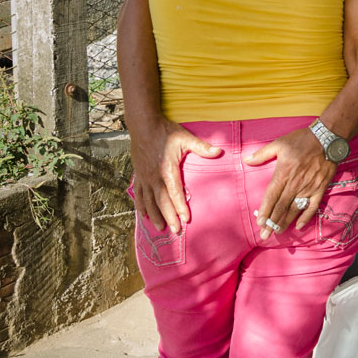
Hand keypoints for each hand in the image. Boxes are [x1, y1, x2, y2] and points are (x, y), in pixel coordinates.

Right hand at [130, 117, 221, 233]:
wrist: (143, 125)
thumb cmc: (166, 131)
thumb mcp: (185, 138)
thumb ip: (202, 147)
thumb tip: (219, 152)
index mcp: (168, 169)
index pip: (175, 192)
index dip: (180, 206)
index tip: (186, 219)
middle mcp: (154, 176)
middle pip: (162, 201)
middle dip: (169, 217)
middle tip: (175, 231)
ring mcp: (145, 177)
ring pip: (149, 201)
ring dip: (155, 215)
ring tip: (160, 228)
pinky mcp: (139, 175)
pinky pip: (139, 194)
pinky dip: (141, 206)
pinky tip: (144, 215)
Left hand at [244, 128, 335, 238]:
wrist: (327, 138)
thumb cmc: (301, 140)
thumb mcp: (279, 143)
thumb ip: (262, 154)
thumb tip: (246, 159)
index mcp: (283, 173)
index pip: (271, 196)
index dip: (265, 211)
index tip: (259, 222)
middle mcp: (295, 183)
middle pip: (281, 207)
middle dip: (272, 222)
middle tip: (265, 235)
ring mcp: (308, 187)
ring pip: (295, 209)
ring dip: (286, 222)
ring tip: (278, 232)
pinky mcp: (320, 188)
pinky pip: (312, 206)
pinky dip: (306, 217)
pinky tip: (299, 226)